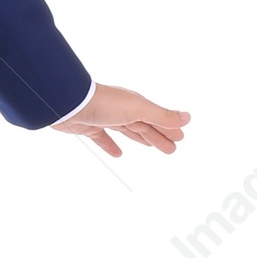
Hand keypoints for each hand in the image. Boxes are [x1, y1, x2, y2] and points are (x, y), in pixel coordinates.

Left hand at [51, 83, 189, 157]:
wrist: (69, 102)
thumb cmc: (104, 102)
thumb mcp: (138, 109)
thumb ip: (161, 115)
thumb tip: (187, 118)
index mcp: (135, 103)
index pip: (157, 118)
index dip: (169, 128)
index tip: (180, 138)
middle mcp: (122, 109)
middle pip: (145, 126)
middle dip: (159, 136)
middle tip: (172, 149)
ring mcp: (105, 118)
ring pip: (129, 131)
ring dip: (142, 139)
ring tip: (153, 148)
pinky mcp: (89, 127)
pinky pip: (104, 138)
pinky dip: (112, 146)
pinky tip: (118, 155)